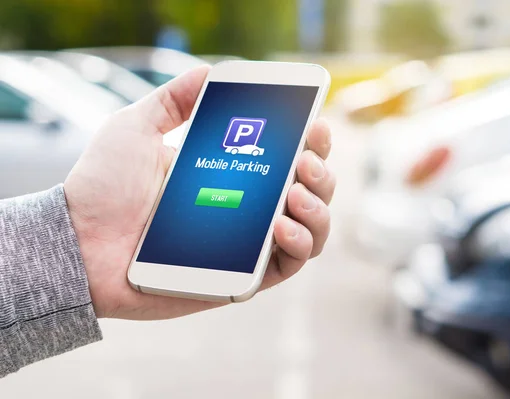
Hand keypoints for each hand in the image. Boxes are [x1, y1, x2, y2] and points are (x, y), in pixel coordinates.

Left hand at [64, 66, 334, 319]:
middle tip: (305, 159)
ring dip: (318, 208)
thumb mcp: (135, 128)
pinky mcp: (242, 278)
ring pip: (311, 229)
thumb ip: (172, 99)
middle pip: (310, 191)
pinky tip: (281, 224)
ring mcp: (248, 245)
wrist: (79, 242)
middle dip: (321, 172)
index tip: (313, 124)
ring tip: (295, 192)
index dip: (310, 142)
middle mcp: (247, 209)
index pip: (287, 158)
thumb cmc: (104, 188)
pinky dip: (299, 244)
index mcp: (231, 174)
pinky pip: (289, 266)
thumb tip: (209, 72)